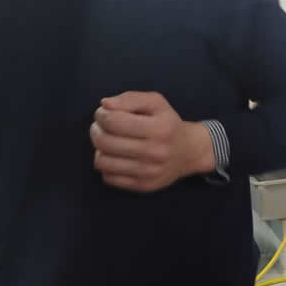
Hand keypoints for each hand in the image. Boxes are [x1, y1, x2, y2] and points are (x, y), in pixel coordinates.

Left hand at [90, 92, 214, 192]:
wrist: (189, 152)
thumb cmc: (167, 123)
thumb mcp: (156, 102)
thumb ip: (130, 99)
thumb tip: (105, 105)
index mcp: (160, 128)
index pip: (113, 121)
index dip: (102, 115)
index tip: (105, 113)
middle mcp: (156, 152)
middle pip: (104, 142)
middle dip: (96, 130)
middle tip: (102, 127)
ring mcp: (149, 172)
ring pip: (102, 162)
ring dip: (100, 150)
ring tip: (110, 143)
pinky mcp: (143, 186)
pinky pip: (108, 177)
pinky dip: (108, 166)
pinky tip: (118, 158)